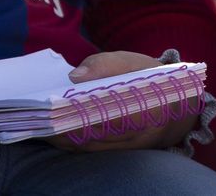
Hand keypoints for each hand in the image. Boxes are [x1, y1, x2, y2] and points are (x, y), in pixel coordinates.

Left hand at [46, 51, 197, 152]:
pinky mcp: (124, 152)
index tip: (54, 108)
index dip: (80, 113)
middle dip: (65, 129)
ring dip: (65, 139)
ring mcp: (132, 147)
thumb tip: (74, 77)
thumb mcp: (131, 62)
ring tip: (41, 128)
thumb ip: (104, 65)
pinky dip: (74, 143)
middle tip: (40, 121)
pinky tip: (56, 135)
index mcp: (146, 107)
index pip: (108, 114)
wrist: (176, 102)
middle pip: (96, 134)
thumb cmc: (149, 77)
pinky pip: (95, 150)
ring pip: (93, 146)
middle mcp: (141, 135)